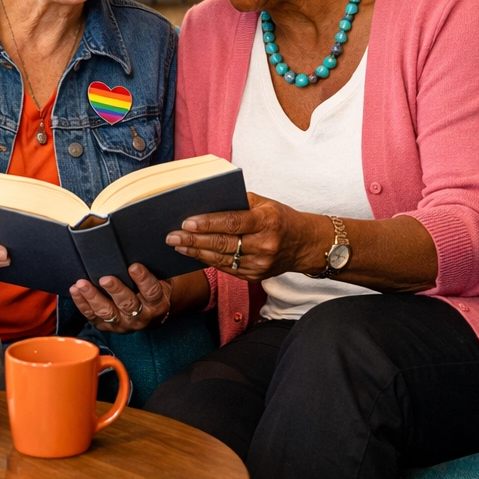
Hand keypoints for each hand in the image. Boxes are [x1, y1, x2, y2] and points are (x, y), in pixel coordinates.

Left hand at [69, 264, 170, 332]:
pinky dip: (82, 303)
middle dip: (115, 290)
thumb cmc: (152, 287)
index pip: (151, 292)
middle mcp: (141, 316)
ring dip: (93, 297)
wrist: (150, 311)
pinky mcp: (108, 326)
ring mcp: (123, 324)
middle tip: (105, 279)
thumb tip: (134, 247)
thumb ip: (150, 267)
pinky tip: (75, 291)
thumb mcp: (158, 278)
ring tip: (82, 284)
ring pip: (107, 312)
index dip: (143, 279)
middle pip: (128, 304)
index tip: (134, 267)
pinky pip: (93, 316)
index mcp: (156, 303)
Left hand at [166, 193, 327, 281]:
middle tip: (172, 236)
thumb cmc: (281, 218)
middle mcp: (264, 244)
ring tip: (177, 246)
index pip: (232, 222)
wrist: (306, 245)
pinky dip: (209, 261)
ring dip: (196, 253)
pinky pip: (227, 269)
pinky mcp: (256, 276)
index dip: (207, 223)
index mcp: (266, 221)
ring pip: (222, 259)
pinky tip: (194, 255)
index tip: (186, 222)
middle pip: (223, 243)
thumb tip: (206, 202)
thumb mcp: (265, 203)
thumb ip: (238, 202)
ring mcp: (260, 264)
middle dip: (194, 240)